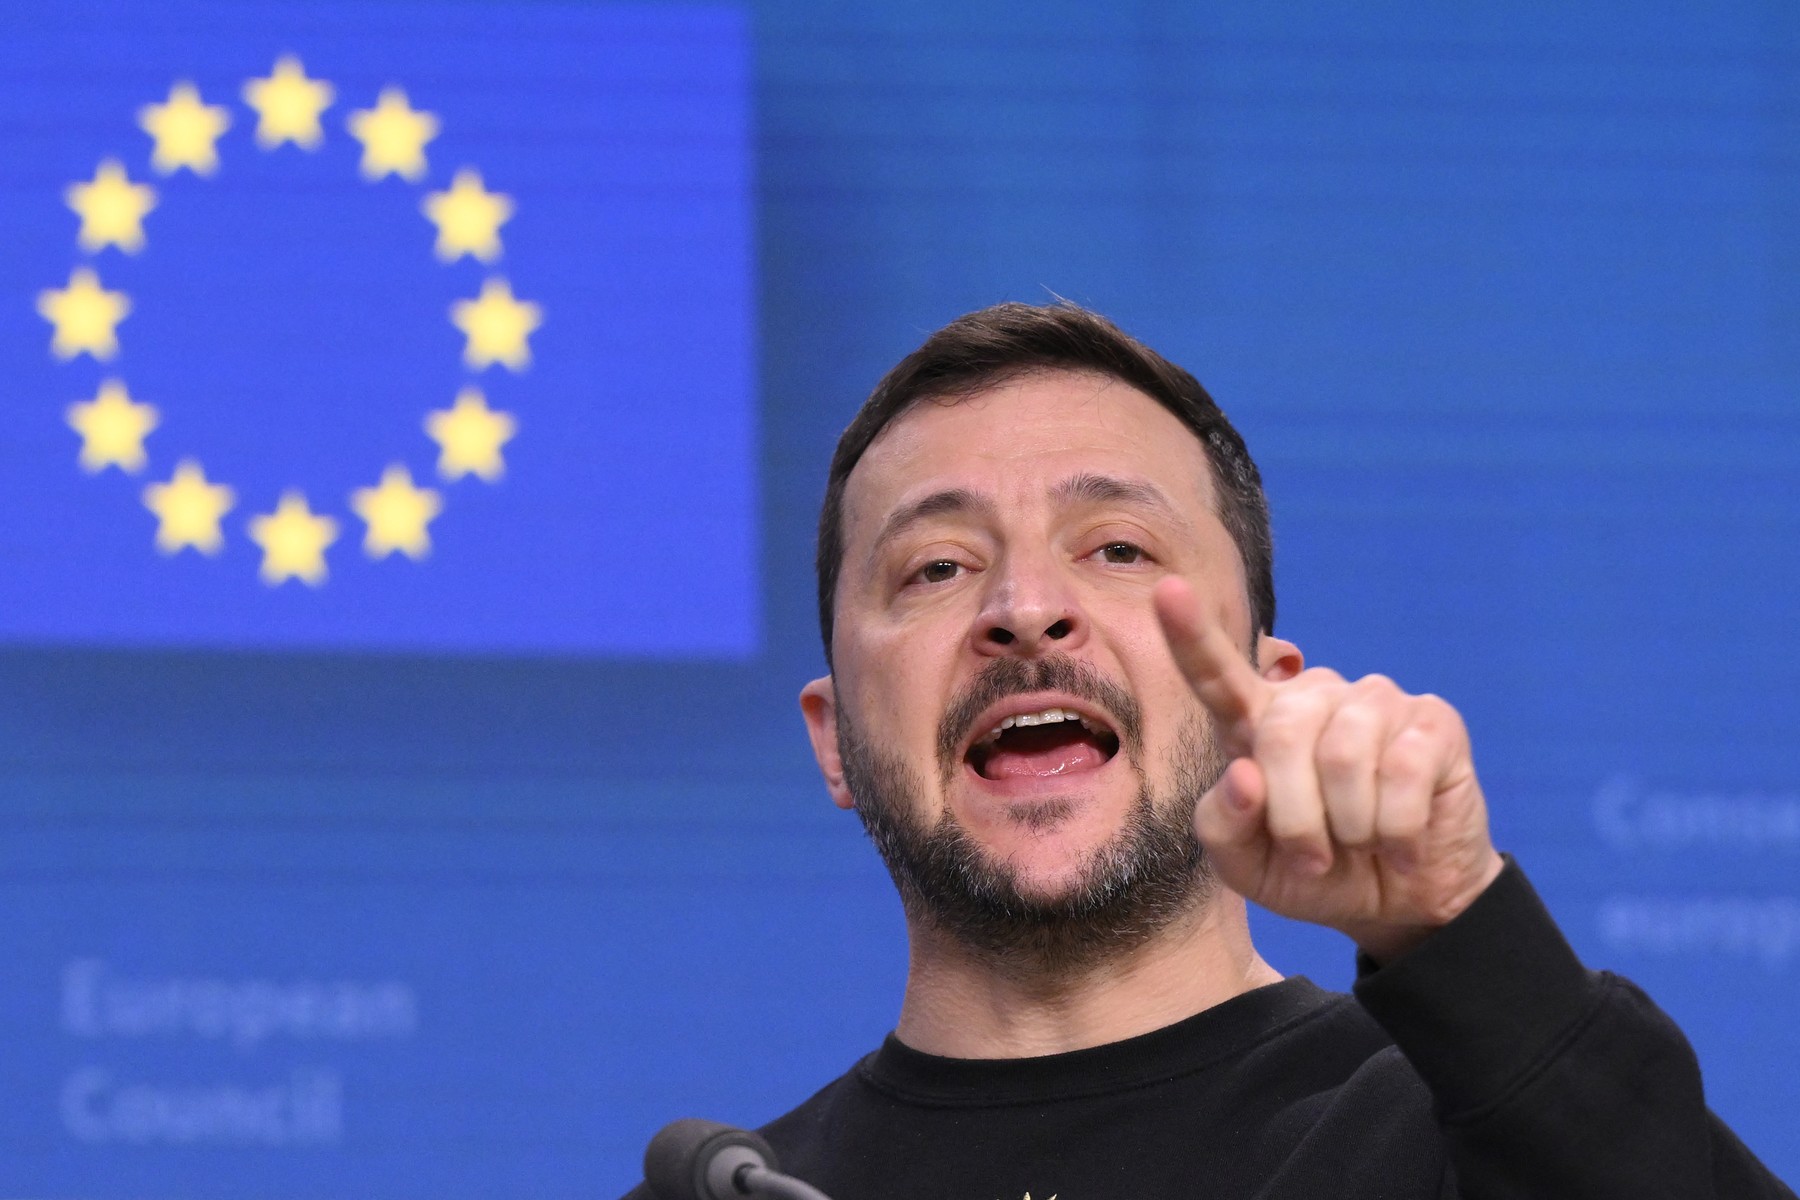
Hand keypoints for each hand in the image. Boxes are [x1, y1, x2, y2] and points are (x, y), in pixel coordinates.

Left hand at [1153, 577, 1503, 961]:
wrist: (1404, 904)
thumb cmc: (1317, 873)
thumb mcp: (1248, 867)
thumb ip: (1223, 826)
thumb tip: (1245, 775)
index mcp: (1256, 723)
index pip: (1216, 674)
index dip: (1191, 635)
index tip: (1167, 592)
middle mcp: (1312, 698)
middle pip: (1280, 735)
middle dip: (1294, 816)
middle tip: (1313, 857)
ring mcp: (1375, 701)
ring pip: (1342, 755)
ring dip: (1348, 826)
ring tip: (1359, 843)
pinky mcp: (1432, 720)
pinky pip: (1403, 770)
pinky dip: (1397, 829)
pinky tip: (1402, 843)